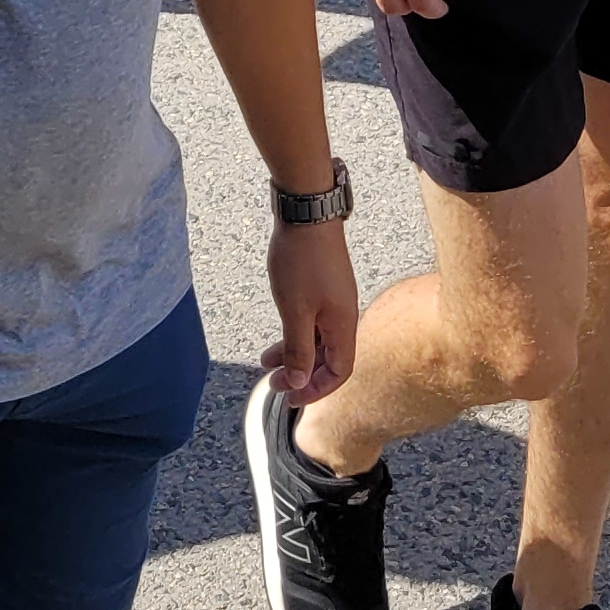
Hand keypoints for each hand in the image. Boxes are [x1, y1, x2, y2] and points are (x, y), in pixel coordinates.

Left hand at [263, 218, 359, 405]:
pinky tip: (277, 332)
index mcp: (343, 324)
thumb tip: (299, 382)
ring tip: (266, 362)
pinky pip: (312, 319)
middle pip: (328, 356)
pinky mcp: (322, 284)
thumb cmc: (302, 261)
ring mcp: (333, 298)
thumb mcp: (295, 312)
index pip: (340, 370)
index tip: (290, 398)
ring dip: (294, 352)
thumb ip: (299, 350)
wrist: (306, 211)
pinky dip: (295, 331)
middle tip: (273, 384)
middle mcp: (343, 314)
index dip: (317, 389)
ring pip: (317, 337)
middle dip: (301, 374)